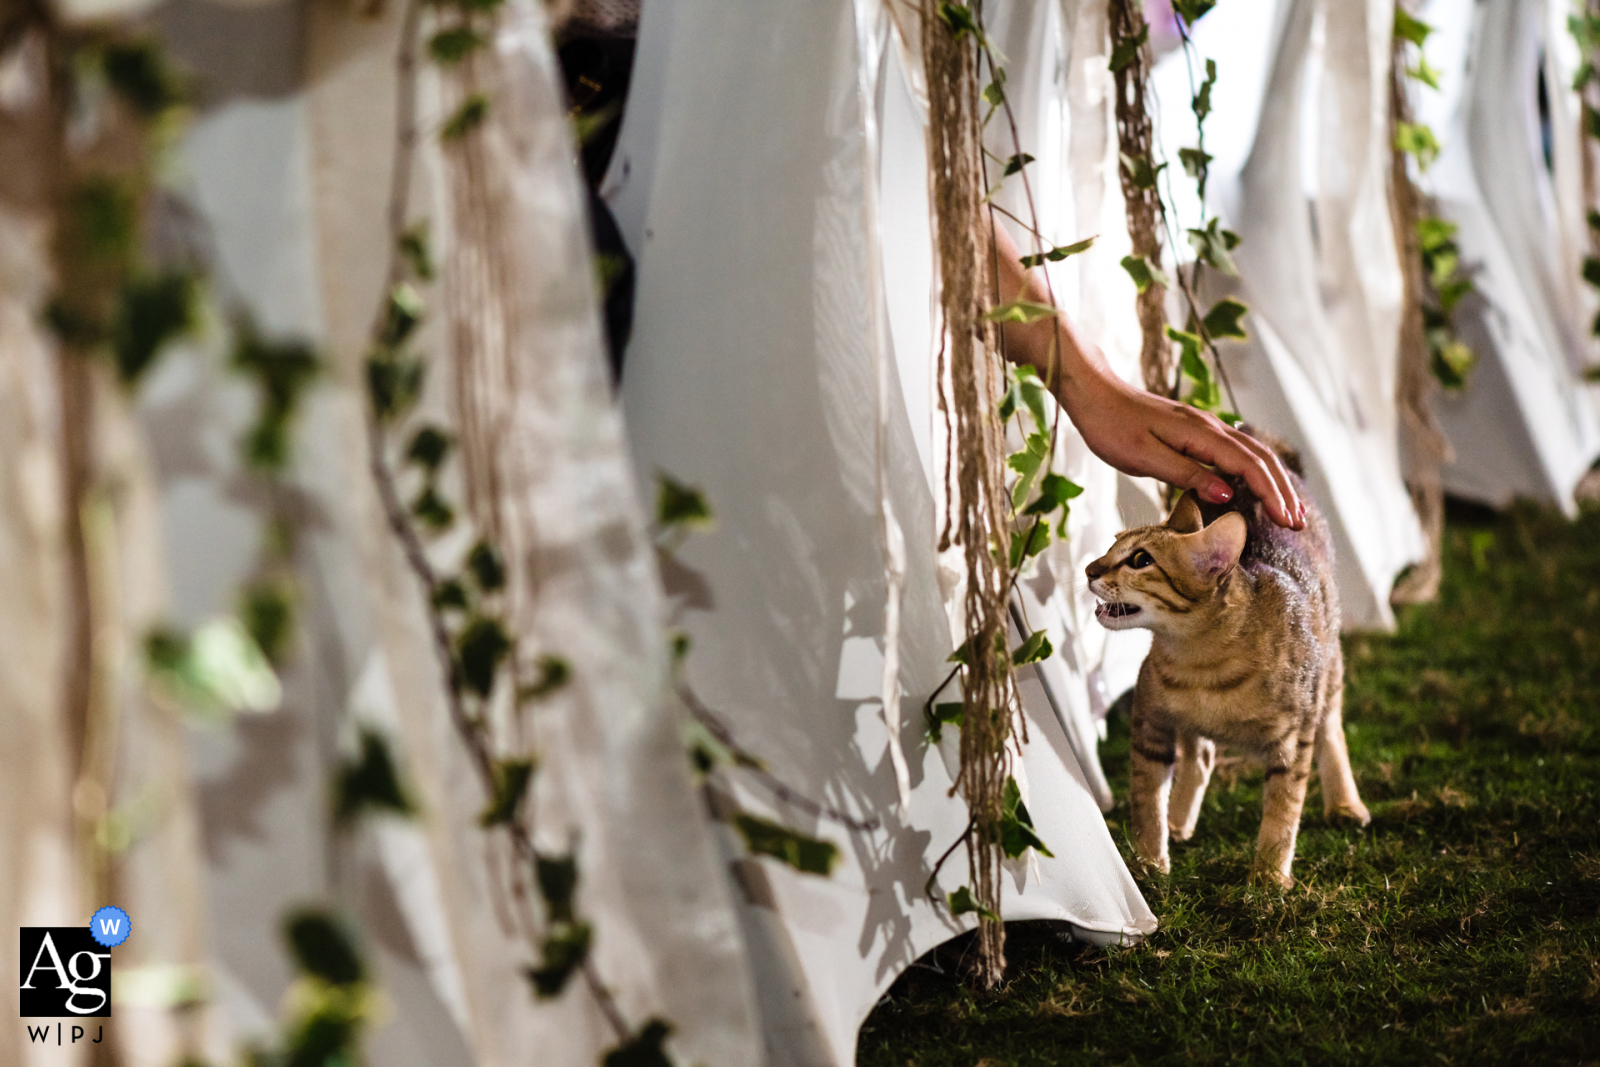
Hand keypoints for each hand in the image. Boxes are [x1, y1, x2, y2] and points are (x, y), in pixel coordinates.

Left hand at [987, 221, 1303, 528]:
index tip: (1289, 521)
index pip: (1249, 467)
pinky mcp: (1194, 432)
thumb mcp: (1144, 457)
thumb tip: (1228, 495)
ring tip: (1288, 510)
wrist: (1093, 392)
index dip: (1272, 495)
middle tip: (1299, 524)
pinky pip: (1235, 451)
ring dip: (1272, 482)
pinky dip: (1254, 471)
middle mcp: (1209, 428)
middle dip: (1282, 492)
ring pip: (1251, 453)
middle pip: (1259, 459)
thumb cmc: (1111, 426)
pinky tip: (1256, 487)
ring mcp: (1203, 428)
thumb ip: (1187, 474)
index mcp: (1200, 434)